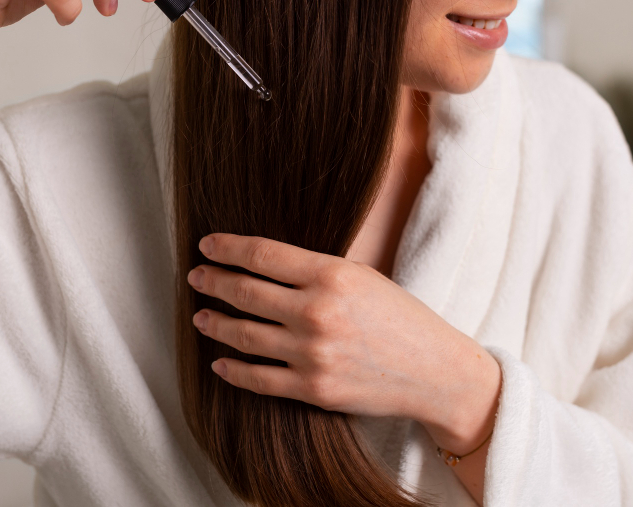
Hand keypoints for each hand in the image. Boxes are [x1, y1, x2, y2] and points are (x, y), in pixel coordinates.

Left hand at [187, 233, 501, 454]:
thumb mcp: (363, 277)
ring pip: (244, 335)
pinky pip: (258, 378)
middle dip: (213, 282)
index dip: (227, 248)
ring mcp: (312, 353)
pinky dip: (233, 369)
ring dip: (215, 323)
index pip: (262, 255)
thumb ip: (315, 271)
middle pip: (245, 292)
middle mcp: (317, 312)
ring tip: (201, 316)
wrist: (435, 372)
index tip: (207, 245)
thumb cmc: (401, 318)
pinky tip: (220, 362)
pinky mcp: (313, 388)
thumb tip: (262, 264)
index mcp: (331, 274)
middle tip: (196, 277)